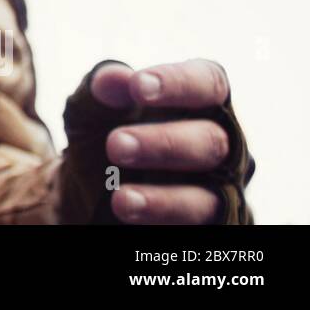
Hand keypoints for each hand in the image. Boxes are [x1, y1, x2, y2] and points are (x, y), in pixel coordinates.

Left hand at [58, 57, 253, 224]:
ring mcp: (222, 191)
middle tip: (116, 145)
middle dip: (163, 143)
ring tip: (120, 198)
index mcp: (200, 102)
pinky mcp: (214, 227)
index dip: (178, 83)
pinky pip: (200, 230)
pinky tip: (132, 214)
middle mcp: (222, 145)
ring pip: (210, 196)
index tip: (138, 87)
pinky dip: (165, 223)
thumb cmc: (100, 137)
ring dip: (165, 199)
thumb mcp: (90, 110)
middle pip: (211, 141)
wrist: (86, 191)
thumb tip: (113, 78)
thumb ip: (100, 90)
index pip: (208, 82)